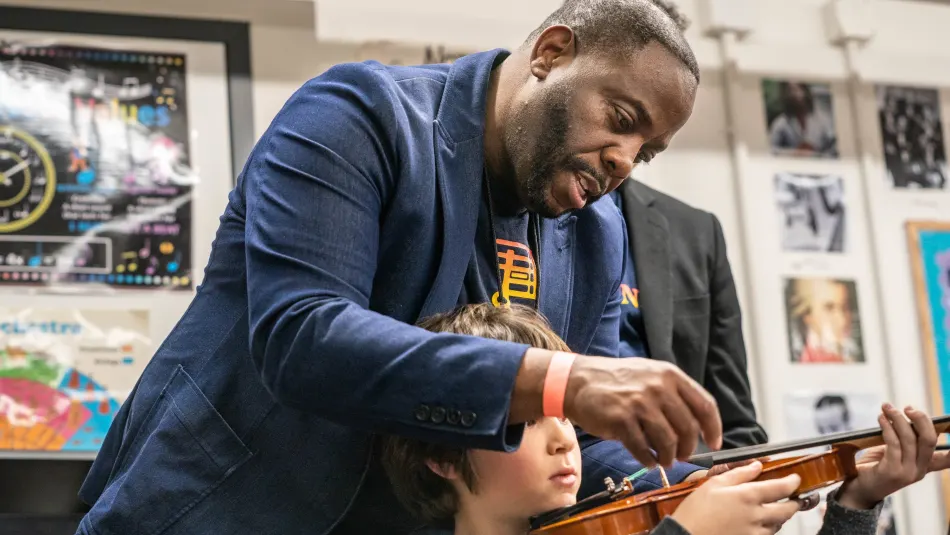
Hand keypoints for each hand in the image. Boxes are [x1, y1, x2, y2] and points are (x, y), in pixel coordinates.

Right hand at [563, 356, 721, 467]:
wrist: (578, 380)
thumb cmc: (616, 381)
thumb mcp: (650, 375)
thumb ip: (673, 394)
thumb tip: (697, 424)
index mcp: (670, 375)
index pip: (704, 405)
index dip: (713, 428)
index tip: (713, 442)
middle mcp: (657, 388)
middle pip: (688, 428)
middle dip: (688, 449)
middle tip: (682, 456)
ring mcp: (639, 404)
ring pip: (668, 442)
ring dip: (669, 457)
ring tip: (664, 460)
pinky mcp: (621, 420)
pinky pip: (643, 449)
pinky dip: (648, 459)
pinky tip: (647, 459)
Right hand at [671, 461, 801, 534]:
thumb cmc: (696, 511)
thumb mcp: (714, 484)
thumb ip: (738, 474)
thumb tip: (756, 465)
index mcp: (748, 496)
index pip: (781, 488)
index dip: (793, 482)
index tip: (796, 479)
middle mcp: (757, 516)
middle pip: (787, 510)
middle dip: (794, 503)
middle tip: (795, 498)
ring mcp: (755, 533)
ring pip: (778, 525)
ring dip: (780, 517)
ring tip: (774, 510)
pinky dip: (768, 529)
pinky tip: (759, 524)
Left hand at [837, 404, 949, 509]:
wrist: (858, 489)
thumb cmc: (875, 466)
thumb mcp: (894, 452)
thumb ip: (905, 440)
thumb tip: (909, 416)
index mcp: (924, 466)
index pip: (946, 459)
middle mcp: (919, 471)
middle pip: (929, 439)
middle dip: (920, 419)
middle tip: (908, 408)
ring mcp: (907, 473)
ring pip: (910, 438)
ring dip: (898, 418)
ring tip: (887, 408)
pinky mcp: (892, 471)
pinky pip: (893, 443)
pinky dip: (887, 427)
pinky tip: (881, 418)